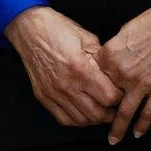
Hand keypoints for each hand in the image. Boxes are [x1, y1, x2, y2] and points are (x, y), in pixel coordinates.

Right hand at [6, 6, 122, 128]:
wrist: (29, 29)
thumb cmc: (59, 30)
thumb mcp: (88, 38)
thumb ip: (103, 60)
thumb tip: (118, 77)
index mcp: (81, 68)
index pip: (109, 97)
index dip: (120, 97)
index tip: (121, 91)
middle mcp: (67, 85)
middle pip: (98, 114)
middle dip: (111, 112)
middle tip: (115, 105)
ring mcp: (54, 93)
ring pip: (82, 120)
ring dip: (95, 118)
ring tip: (101, 109)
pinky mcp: (44, 97)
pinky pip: (64, 119)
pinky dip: (78, 120)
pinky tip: (84, 112)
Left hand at [96, 0, 150, 143]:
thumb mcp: (125, 30)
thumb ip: (114, 51)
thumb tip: (110, 63)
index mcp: (111, 55)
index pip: (95, 75)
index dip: (95, 82)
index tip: (94, 89)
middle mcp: (124, 72)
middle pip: (107, 96)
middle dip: (102, 109)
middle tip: (98, 119)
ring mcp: (143, 84)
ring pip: (126, 112)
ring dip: (118, 128)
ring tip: (113, 139)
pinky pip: (150, 113)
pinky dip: (143, 125)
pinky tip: (137, 133)